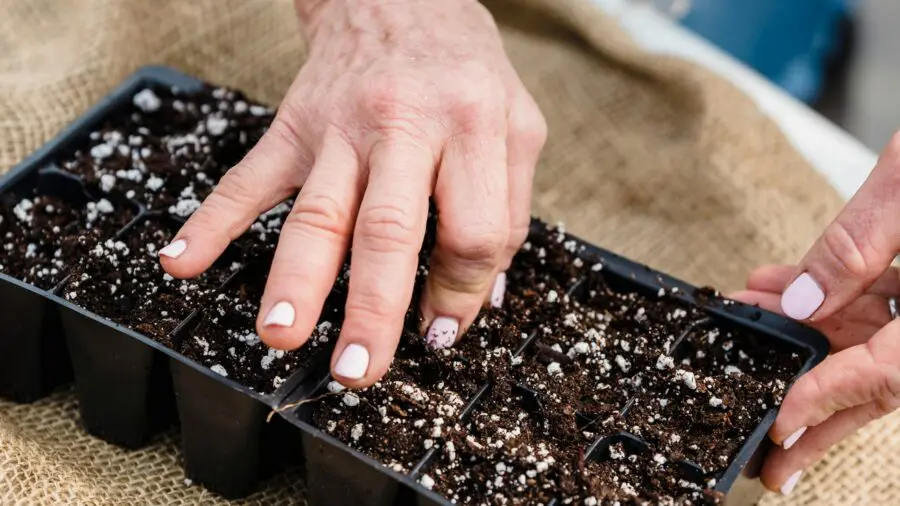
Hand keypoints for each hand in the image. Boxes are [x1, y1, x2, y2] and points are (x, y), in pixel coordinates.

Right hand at [159, 0, 546, 387]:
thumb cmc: (464, 68)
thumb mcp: (516, 126)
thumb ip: (509, 208)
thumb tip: (480, 298)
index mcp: (471, 127)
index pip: (473, 230)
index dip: (461, 292)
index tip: (440, 331)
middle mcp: (402, 127)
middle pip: (387, 228)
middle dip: (372, 306)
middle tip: (358, 368)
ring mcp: (339, 128)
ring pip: (315, 211)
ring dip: (295, 277)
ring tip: (279, 333)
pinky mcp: (293, 125)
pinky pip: (248, 177)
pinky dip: (212, 221)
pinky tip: (182, 260)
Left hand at [731, 133, 899, 494]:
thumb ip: (855, 246)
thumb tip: (800, 303)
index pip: (886, 375)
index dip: (827, 401)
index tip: (778, 423)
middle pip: (878, 380)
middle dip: (818, 414)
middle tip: (769, 452)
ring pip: (871, 338)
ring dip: (804, 334)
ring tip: (745, 327)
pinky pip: (879, 299)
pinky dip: (829, 292)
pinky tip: (777, 284)